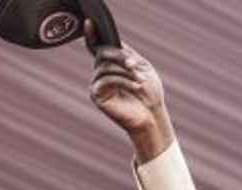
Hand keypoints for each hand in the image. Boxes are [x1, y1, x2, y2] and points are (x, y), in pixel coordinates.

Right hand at [85, 20, 172, 160]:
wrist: (151, 114)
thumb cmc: (149, 92)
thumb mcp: (142, 67)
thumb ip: (128, 54)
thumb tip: (115, 41)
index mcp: (111, 63)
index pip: (98, 46)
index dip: (91, 34)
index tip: (90, 23)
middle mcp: (101, 72)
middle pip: (103, 53)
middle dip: (121, 57)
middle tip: (135, 66)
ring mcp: (97, 83)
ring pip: (106, 67)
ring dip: (126, 72)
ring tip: (140, 81)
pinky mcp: (96, 95)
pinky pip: (106, 80)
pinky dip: (123, 81)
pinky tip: (136, 87)